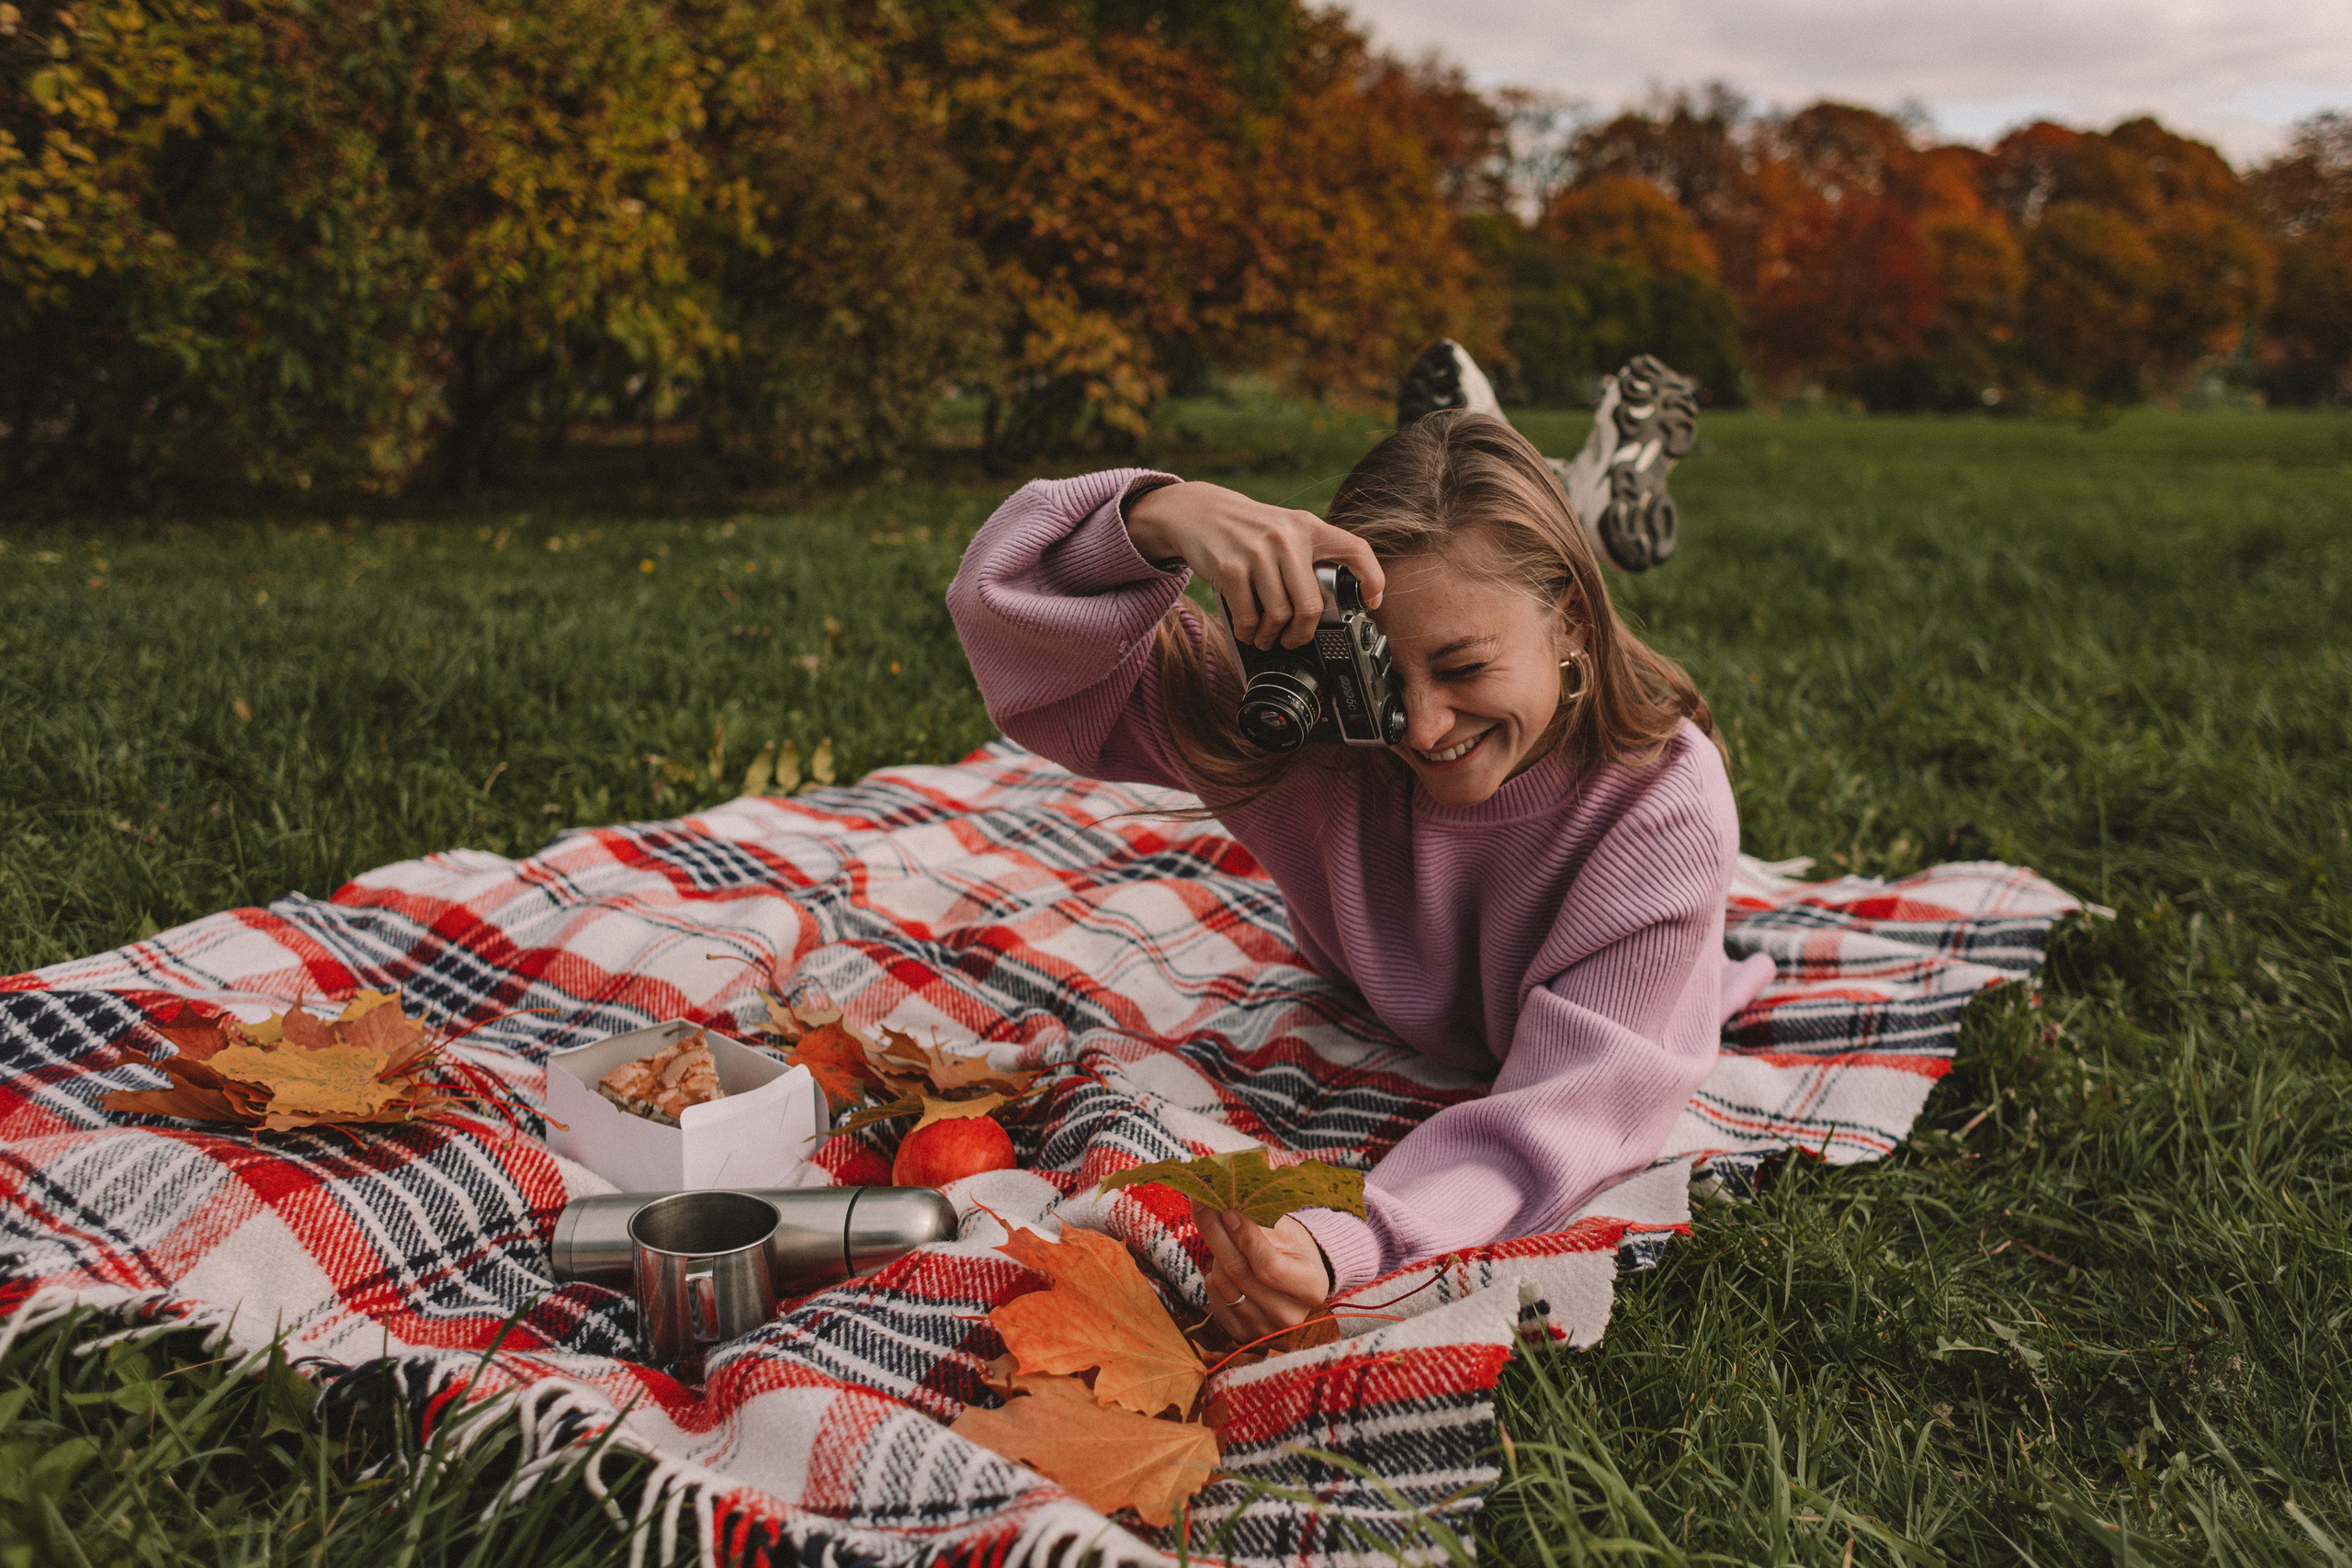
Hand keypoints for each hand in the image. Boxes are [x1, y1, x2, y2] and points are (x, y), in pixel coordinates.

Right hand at [1125, 481, 1382, 650]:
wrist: (1198, 510)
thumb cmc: (1248, 529)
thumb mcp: (1284, 529)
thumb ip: (1308, 555)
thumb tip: (1334, 601)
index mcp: (1307, 526)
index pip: (1355, 549)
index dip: (1372, 578)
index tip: (1372, 601)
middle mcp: (1286, 537)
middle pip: (1310, 604)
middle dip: (1302, 633)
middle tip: (1294, 639)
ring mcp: (1257, 552)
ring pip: (1279, 615)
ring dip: (1271, 636)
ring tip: (1266, 636)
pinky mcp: (1230, 568)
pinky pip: (1249, 617)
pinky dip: (1248, 632)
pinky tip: (1247, 629)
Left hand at [1193, 1200, 1329, 1344]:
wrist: (1293, 1281)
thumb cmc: (1292, 1249)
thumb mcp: (1287, 1232)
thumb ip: (1259, 1222)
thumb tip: (1223, 1202)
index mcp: (1311, 1287)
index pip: (1270, 1265)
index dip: (1245, 1237)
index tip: (1228, 1211)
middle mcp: (1289, 1315)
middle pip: (1239, 1272)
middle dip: (1216, 1233)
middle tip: (1202, 1204)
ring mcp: (1263, 1329)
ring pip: (1222, 1281)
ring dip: (1215, 1252)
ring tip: (1223, 1235)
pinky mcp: (1240, 1333)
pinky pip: (1213, 1295)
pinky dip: (1213, 1273)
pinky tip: (1223, 1261)